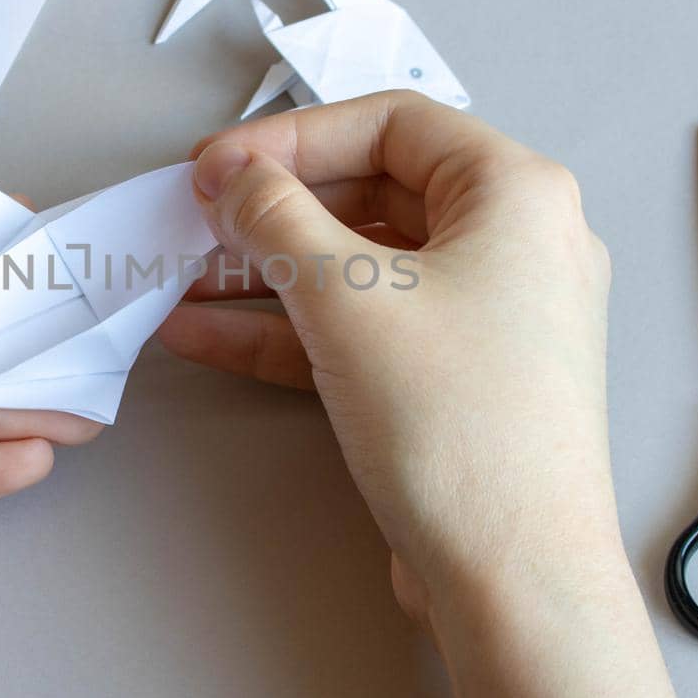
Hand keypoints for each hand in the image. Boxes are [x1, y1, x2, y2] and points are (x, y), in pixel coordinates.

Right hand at [160, 91, 697, 697]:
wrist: (510, 575)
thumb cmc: (457, 423)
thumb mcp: (345, 295)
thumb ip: (275, 217)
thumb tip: (238, 179)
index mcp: (516, 194)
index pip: (391, 122)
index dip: (291, 136)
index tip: (217, 164)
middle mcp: (514, 245)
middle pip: (372, 193)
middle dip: (273, 209)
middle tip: (199, 218)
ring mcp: (487, 317)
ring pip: (359, 268)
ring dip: (267, 273)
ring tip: (181, 275)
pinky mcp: (455, 380)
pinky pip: (365, 330)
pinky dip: (291, 329)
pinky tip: (207, 332)